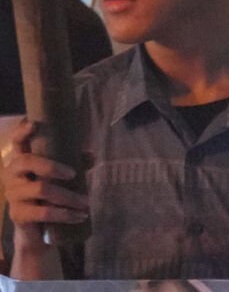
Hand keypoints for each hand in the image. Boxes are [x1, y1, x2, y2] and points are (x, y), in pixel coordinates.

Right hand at [2, 120, 86, 239]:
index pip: (17, 144)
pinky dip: (65, 214)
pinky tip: (80, 216)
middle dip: (52, 166)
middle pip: (27, 162)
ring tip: (87, 203)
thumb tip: (91, 153)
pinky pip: (44, 212)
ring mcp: (13, 195)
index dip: (22, 133)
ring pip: (42, 189)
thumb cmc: (49, 195)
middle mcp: (12, 175)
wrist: (35, 229)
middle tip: (74, 174)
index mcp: (22, 162)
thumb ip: (74, 162)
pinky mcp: (18, 215)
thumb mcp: (62, 176)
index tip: (33, 124)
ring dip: (69, 196)